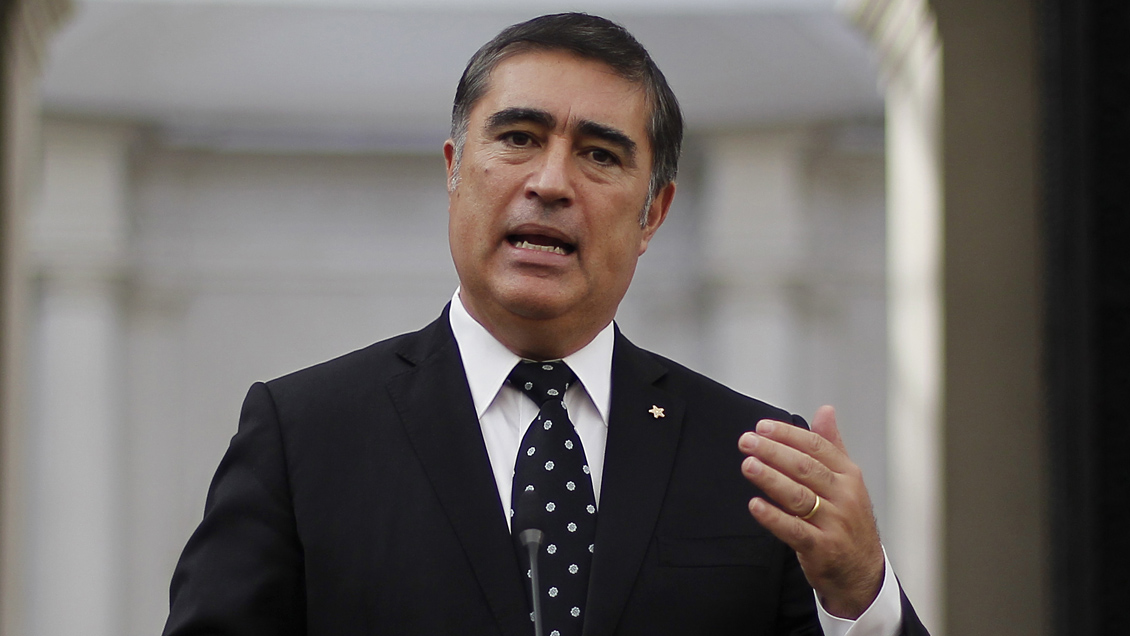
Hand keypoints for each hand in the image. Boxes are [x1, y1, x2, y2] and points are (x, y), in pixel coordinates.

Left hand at [738, 405, 883, 619]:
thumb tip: (825, 411)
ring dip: (771, 479)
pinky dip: (773, 517)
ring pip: (799, 496)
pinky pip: (794, 529)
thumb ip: (832, 445)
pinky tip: (755, 505)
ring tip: (748, 465)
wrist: (863, 572)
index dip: (787, 435)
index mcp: (848, 476)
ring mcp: (834, 523)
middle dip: (773, 452)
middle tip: (747, 441)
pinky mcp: (822, 548)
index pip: (816, 447)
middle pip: (805, 468)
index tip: (762, 427)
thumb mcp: (847, 481)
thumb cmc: (849, 522)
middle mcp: (844, 496)